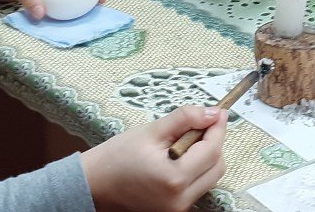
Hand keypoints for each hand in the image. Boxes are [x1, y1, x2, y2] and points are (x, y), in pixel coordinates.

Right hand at [81, 105, 226, 211]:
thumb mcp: (151, 131)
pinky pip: (197, 187)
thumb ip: (185, 119)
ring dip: (206, 156)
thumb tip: (212, 113)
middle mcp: (180, 199)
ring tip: (184, 141)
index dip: (217, 128)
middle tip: (201, 124)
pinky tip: (179, 156)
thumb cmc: (116, 157)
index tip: (219, 112)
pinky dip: (196, 170)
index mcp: (174, 177)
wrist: (95, 183)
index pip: (212, 150)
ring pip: (210, 178)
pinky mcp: (174, 210)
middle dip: (213, 142)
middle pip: (216, 167)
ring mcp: (178, 208)